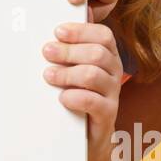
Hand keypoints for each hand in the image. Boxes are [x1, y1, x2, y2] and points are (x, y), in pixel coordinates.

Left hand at [41, 20, 122, 152]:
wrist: (87, 134)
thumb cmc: (76, 93)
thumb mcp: (73, 67)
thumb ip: (69, 47)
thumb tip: (57, 26)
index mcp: (108, 55)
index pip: (103, 35)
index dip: (81, 31)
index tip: (58, 32)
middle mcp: (113, 71)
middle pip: (97, 53)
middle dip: (68, 51)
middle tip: (47, 52)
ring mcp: (112, 93)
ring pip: (93, 75)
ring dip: (67, 73)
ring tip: (49, 75)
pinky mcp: (107, 113)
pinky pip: (92, 101)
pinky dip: (74, 97)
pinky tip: (62, 97)